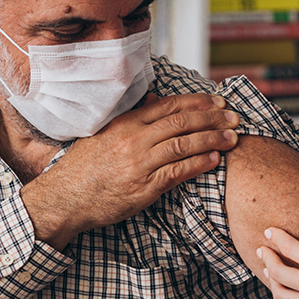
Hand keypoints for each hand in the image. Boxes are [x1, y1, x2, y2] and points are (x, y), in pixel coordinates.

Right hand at [23, 93, 239, 249]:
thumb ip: (132, 118)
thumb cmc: (83, 167)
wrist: (64, 199)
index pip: (168, 106)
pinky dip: (197, 164)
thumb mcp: (103, 134)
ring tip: (232, 138)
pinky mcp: (142, 188)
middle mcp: (133, 140)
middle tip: (234, 118)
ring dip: (212, 140)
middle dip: (212, 119)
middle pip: (181, 122)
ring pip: (183, 146)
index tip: (218, 102)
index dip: (197, 103)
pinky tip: (213, 160)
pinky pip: (176, 173)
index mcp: (125, 124)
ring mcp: (138, 164)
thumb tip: (155, 99)